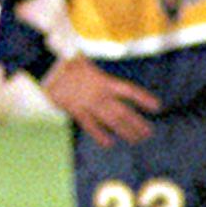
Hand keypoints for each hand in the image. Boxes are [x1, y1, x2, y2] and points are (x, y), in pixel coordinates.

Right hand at [42, 57, 160, 145]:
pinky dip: (100, 135)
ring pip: (111, 121)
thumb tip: (107, 86)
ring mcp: (88, 104)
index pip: (129, 92)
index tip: (156, 106)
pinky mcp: (76, 111)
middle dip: (137, 123)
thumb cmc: (67, 62)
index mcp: (105, 81)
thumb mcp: (88, 64)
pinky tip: (109, 143)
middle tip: (148, 133)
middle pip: (123, 112)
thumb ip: (99, 77)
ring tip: (136, 140)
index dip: (143, 99)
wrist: (49, 67)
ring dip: (125, 131)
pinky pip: (90, 126)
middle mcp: (100, 95)